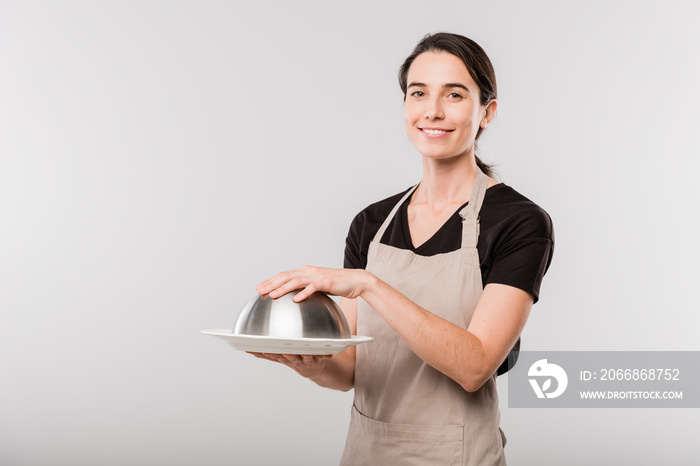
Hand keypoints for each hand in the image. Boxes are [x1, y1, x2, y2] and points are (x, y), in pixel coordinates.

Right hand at [246, 352, 331, 378]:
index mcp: (285, 358)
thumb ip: (266, 354)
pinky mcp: (319, 359)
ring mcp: (307, 360)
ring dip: (306, 356)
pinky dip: (324, 355)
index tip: (261, 349)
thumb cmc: (296, 360)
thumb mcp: (280, 358)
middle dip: (287, 356)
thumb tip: (248, 349)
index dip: (268, 354)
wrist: (315, 370)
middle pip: (290, 358)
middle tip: (285, 352)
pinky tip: (327, 353)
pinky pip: (322, 356)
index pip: (275, 356)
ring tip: (306, 353)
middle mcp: (295, 360)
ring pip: (306, 358)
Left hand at [256, 265, 372, 301]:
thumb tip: (295, 297)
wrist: (356, 280)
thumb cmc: (338, 284)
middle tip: (259, 290)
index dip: (271, 280)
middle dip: (271, 283)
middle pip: (286, 276)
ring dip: (283, 288)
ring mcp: (317, 276)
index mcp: (306, 271)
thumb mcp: (319, 285)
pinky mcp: (327, 282)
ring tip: (272, 295)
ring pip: (296, 281)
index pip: (285, 274)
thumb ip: (307, 288)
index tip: (260, 287)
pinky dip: (303, 293)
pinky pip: (312, 287)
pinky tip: (295, 299)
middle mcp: (309, 271)